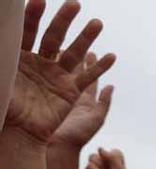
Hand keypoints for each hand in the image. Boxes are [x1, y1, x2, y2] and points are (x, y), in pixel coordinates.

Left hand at [6, 1, 114, 142]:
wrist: (17, 133)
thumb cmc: (4, 107)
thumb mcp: (0, 80)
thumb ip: (3, 59)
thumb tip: (0, 33)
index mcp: (20, 58)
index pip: (27, 32)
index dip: (33, 16)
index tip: (39, 1)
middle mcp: (40, 63)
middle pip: (54, 37)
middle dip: (63, 20)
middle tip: (73, 4)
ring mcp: (57, 76)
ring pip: (74, 54)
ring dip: (86, 38)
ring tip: (97, 23)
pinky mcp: (70, 92)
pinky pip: (88, 79)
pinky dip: (100, 68)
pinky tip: (110, 56)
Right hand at [83, 147, 124, 168]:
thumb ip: (112, 157)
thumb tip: (100, 148)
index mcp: (118, 163)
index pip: (115, 151)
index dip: (115, 158)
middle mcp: (107, 164)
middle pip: (102, 152)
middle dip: (105, 164)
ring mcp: (97, 167)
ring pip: (93, 157)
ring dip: (99, 168)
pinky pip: (88, 165)